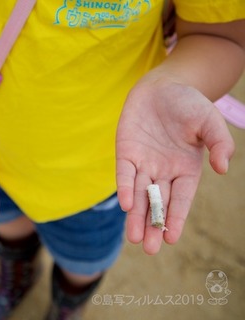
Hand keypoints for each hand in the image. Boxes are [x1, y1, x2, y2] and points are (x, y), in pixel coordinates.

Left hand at [116, 78, 234, 254]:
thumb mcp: (209, 123)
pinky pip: (125, 173)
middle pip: (158, 202)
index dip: (176, 218)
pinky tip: (125, 204)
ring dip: (136, 215)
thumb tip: (223, 168)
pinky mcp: (126, 153)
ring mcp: (143, 163)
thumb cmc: (189, 105)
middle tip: (149, 248)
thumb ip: (219, 144)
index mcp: (185, 169)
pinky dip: (124, 188)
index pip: (180, 199)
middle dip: (153, 225)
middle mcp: (163, 171)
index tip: (171, 239)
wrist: (163, 87)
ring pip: (139, 194)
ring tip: (134, 238)